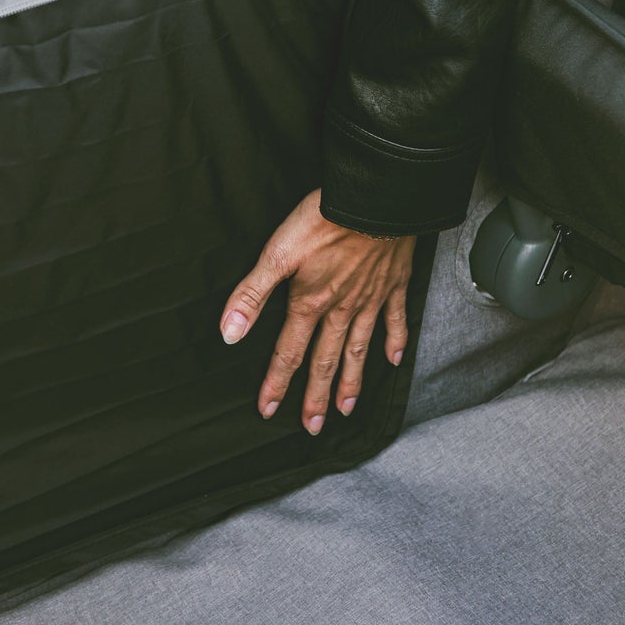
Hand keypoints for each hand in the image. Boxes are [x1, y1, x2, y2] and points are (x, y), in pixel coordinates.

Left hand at [221, 189, 413, 433]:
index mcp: (310, 302)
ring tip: (346, 408)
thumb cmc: (324, 219)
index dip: (277, 384)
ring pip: (359, 348)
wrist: (375, 198)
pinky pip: (395, 319)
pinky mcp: (393, 284)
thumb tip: (229, 335)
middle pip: (326, 360)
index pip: (289, 353)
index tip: (269, 411)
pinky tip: (393, 360)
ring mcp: (370, 299)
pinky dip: (395, 341)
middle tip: (313, 426)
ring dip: (351, 380)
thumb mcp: (277, 254)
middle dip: (317, 396)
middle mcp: (342, 309)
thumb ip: (251, 295)